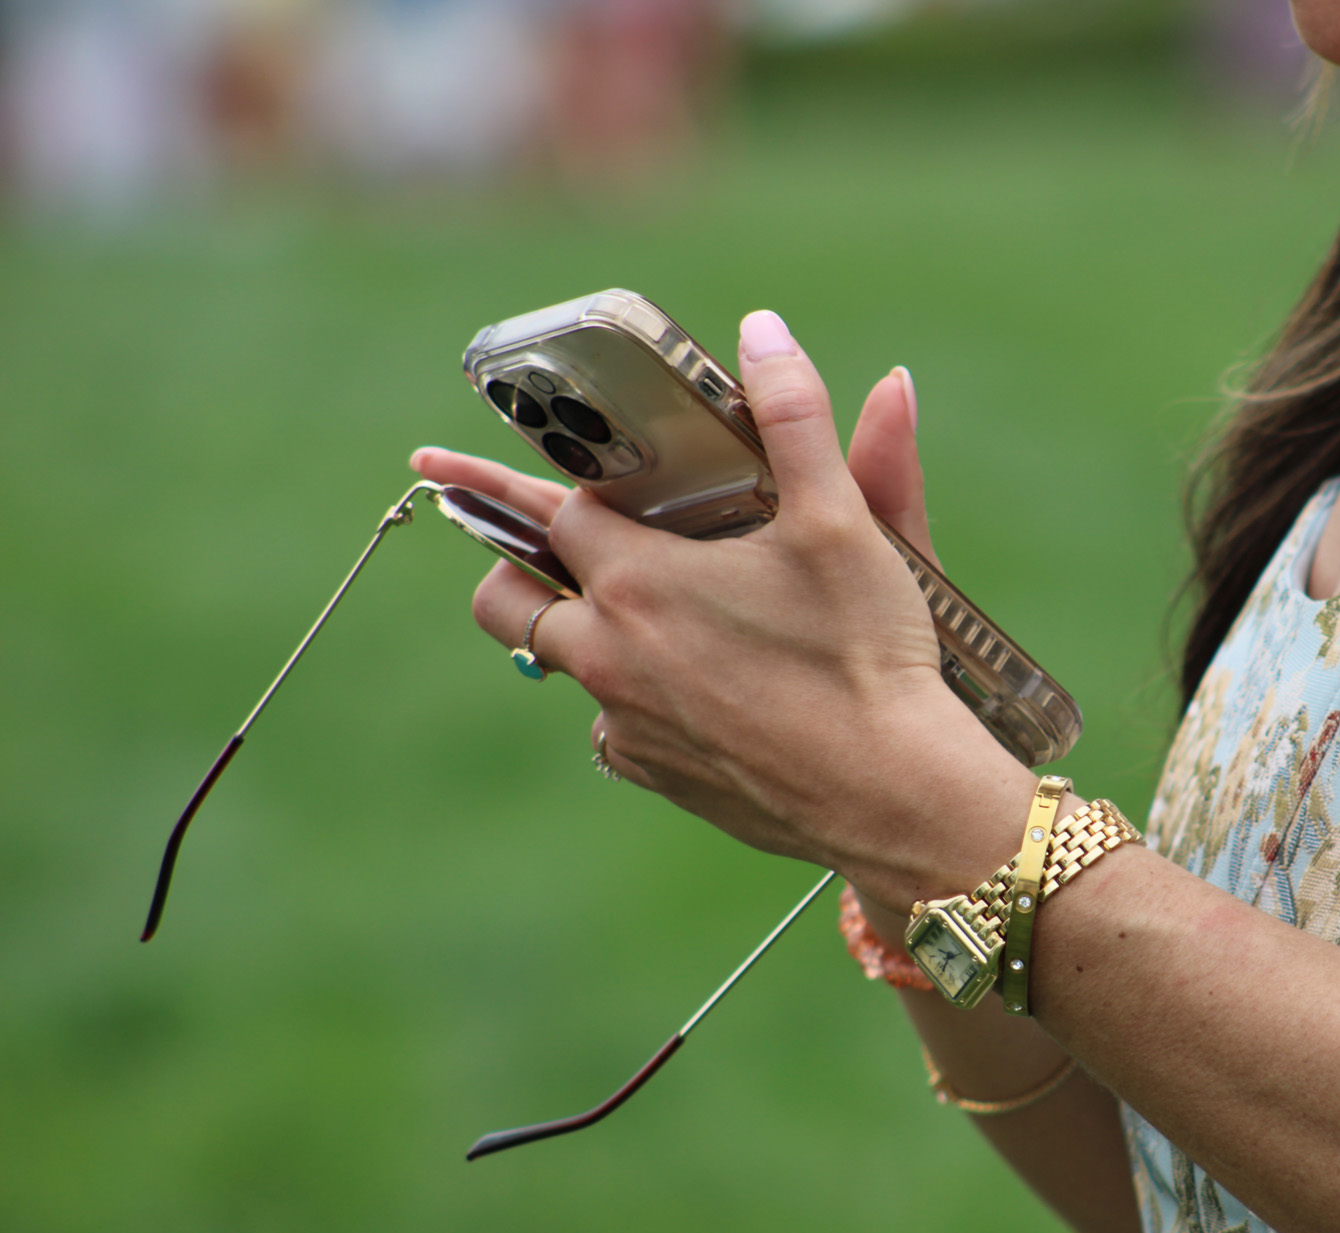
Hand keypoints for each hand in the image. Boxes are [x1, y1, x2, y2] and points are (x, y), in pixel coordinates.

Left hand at [411, 312, 1032, 905]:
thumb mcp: (841, 522)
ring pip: (554, 665)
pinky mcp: (652, 771)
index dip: (517, 481)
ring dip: (571, 631)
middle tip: (547, 548)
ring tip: (629, 614)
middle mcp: (608, 651)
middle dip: (514, 564)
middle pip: (505, 596)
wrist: (890, 793)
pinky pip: (610, 726)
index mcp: (638, 577)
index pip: (545, 510)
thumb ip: (796, 418)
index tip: (444, 464)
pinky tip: (694, 686)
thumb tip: (765, 329)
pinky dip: (631, 698)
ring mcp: (623, 719)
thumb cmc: (866, 653)